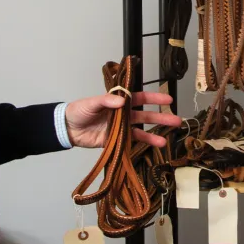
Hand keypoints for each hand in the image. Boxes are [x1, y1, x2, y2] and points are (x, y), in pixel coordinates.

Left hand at [65, 91, 182, 148]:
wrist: (67, 128)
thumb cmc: (79, 111)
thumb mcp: (91, 103)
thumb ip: (106, 101)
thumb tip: (121, 102)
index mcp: (119, 101)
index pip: (140, 98)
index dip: (154, 98)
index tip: (168, 99)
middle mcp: (123, 113)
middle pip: (145, 114)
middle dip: (161, 116)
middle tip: (176, 119)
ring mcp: (121, 128)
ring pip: (142, 129)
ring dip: (155, 133)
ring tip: (168, 137)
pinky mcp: (116, 140)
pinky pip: (132, 141)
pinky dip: (143, 143)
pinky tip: (154, 145)